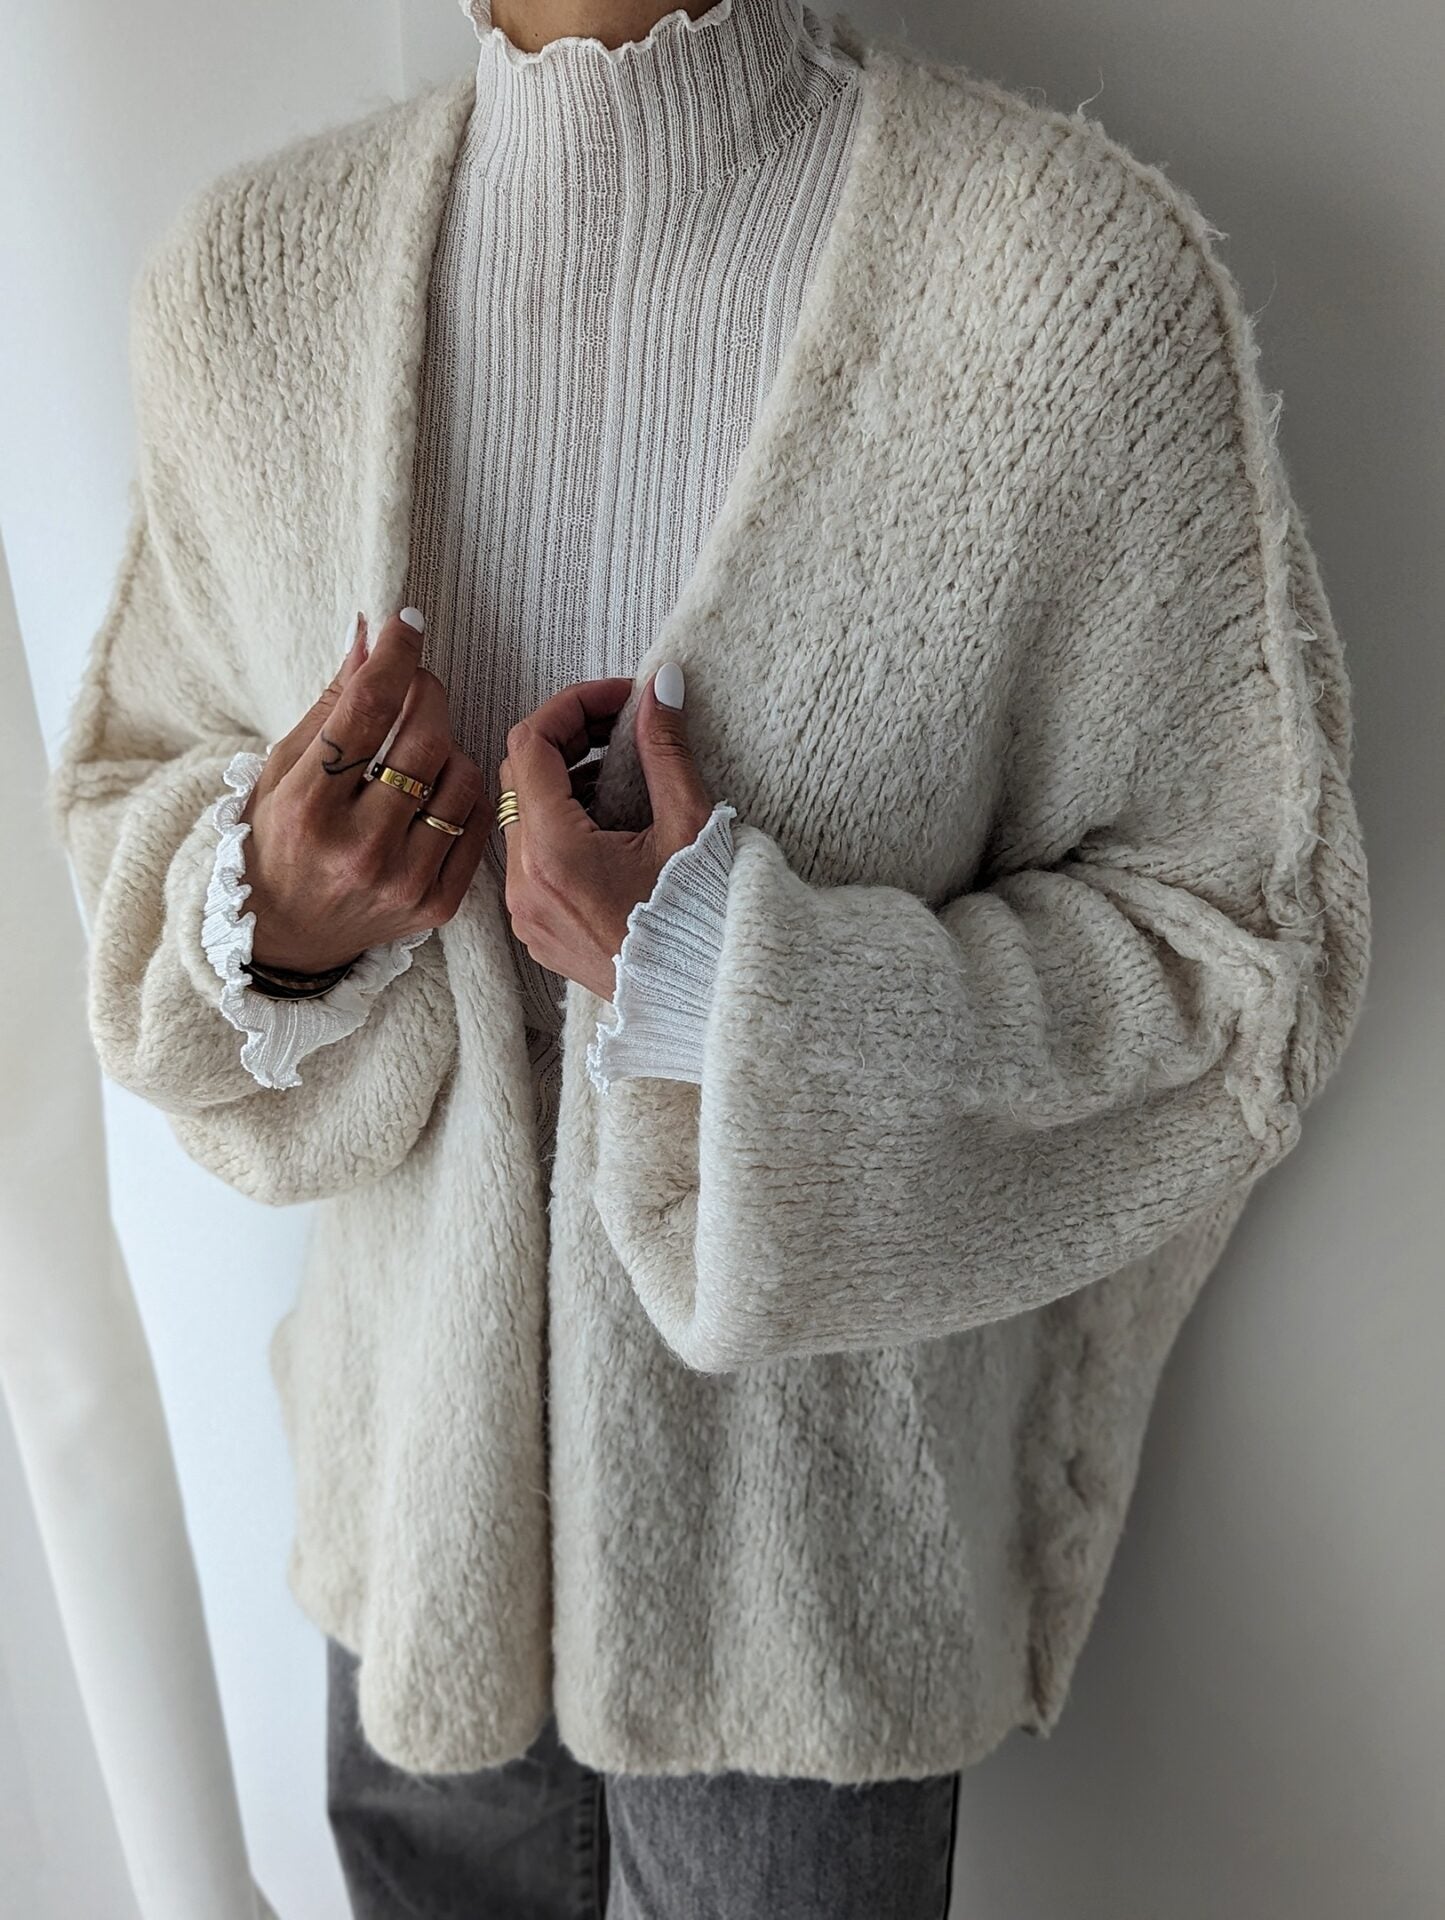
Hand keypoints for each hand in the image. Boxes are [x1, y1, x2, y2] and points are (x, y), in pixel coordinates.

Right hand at [237, 609, 488, 972]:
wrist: (287, 938)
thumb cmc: (279, 841)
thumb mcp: (284, 769)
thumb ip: (333, 704)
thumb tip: (369, 634)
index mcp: (307, 808)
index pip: (364, 710)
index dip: (393, 657)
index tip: (407, 624)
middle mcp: (357, 849)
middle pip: (424, 739)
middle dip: (427, 693)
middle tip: (416, 684)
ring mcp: (403, 880)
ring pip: (461, 775)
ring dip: (446, 746)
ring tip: (415, 753)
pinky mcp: (437, 904)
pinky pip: (477, 819)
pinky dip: (462, 792)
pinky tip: (435, 791)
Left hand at [498, 663, 717, 1002]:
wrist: (708, 999)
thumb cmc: (705, 920)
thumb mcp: (690, 824)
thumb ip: (666, 748)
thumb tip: (663, 686)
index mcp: (553, 853)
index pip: (530, 743)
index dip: (572, 705)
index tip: (619, 699)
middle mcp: (524, 884)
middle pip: (518, 776)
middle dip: (568, 738)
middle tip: (623, 727)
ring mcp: (525, 912)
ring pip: (521, 816)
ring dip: (565, 781)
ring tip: (625, 774)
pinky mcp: (537, 930)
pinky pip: (530, 858)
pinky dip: (561, 825)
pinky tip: (612, 822)